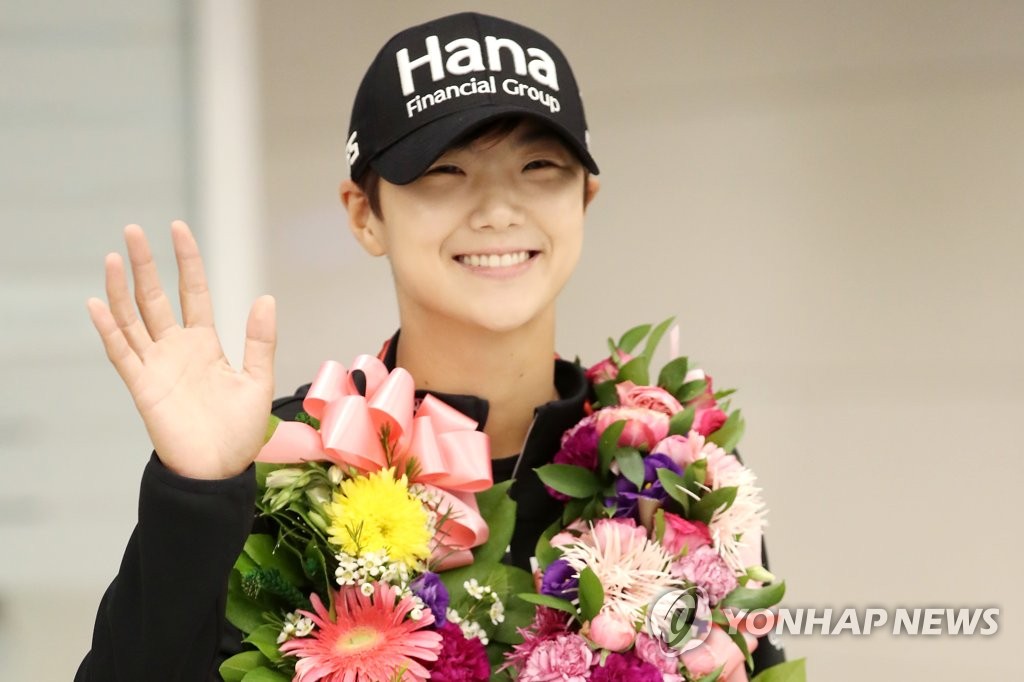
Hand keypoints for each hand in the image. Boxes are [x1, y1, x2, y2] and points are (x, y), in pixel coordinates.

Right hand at [86, 221, 276, 479]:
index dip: (186, 261)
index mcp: (205, 344)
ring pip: (132, 319)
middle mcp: (176, 349)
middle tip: (133, 229)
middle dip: (145, 264)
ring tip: (114, 256)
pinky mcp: (142, 387)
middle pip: (155, 298)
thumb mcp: (257, 379)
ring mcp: (156, 366)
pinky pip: (121, 353)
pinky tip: (97, 303)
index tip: (178, 229)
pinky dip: (109, 329)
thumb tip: (265, 297)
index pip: (192, 292)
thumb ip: (260, 340)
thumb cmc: (240, 431)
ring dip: (121, 289)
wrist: (219, 470)